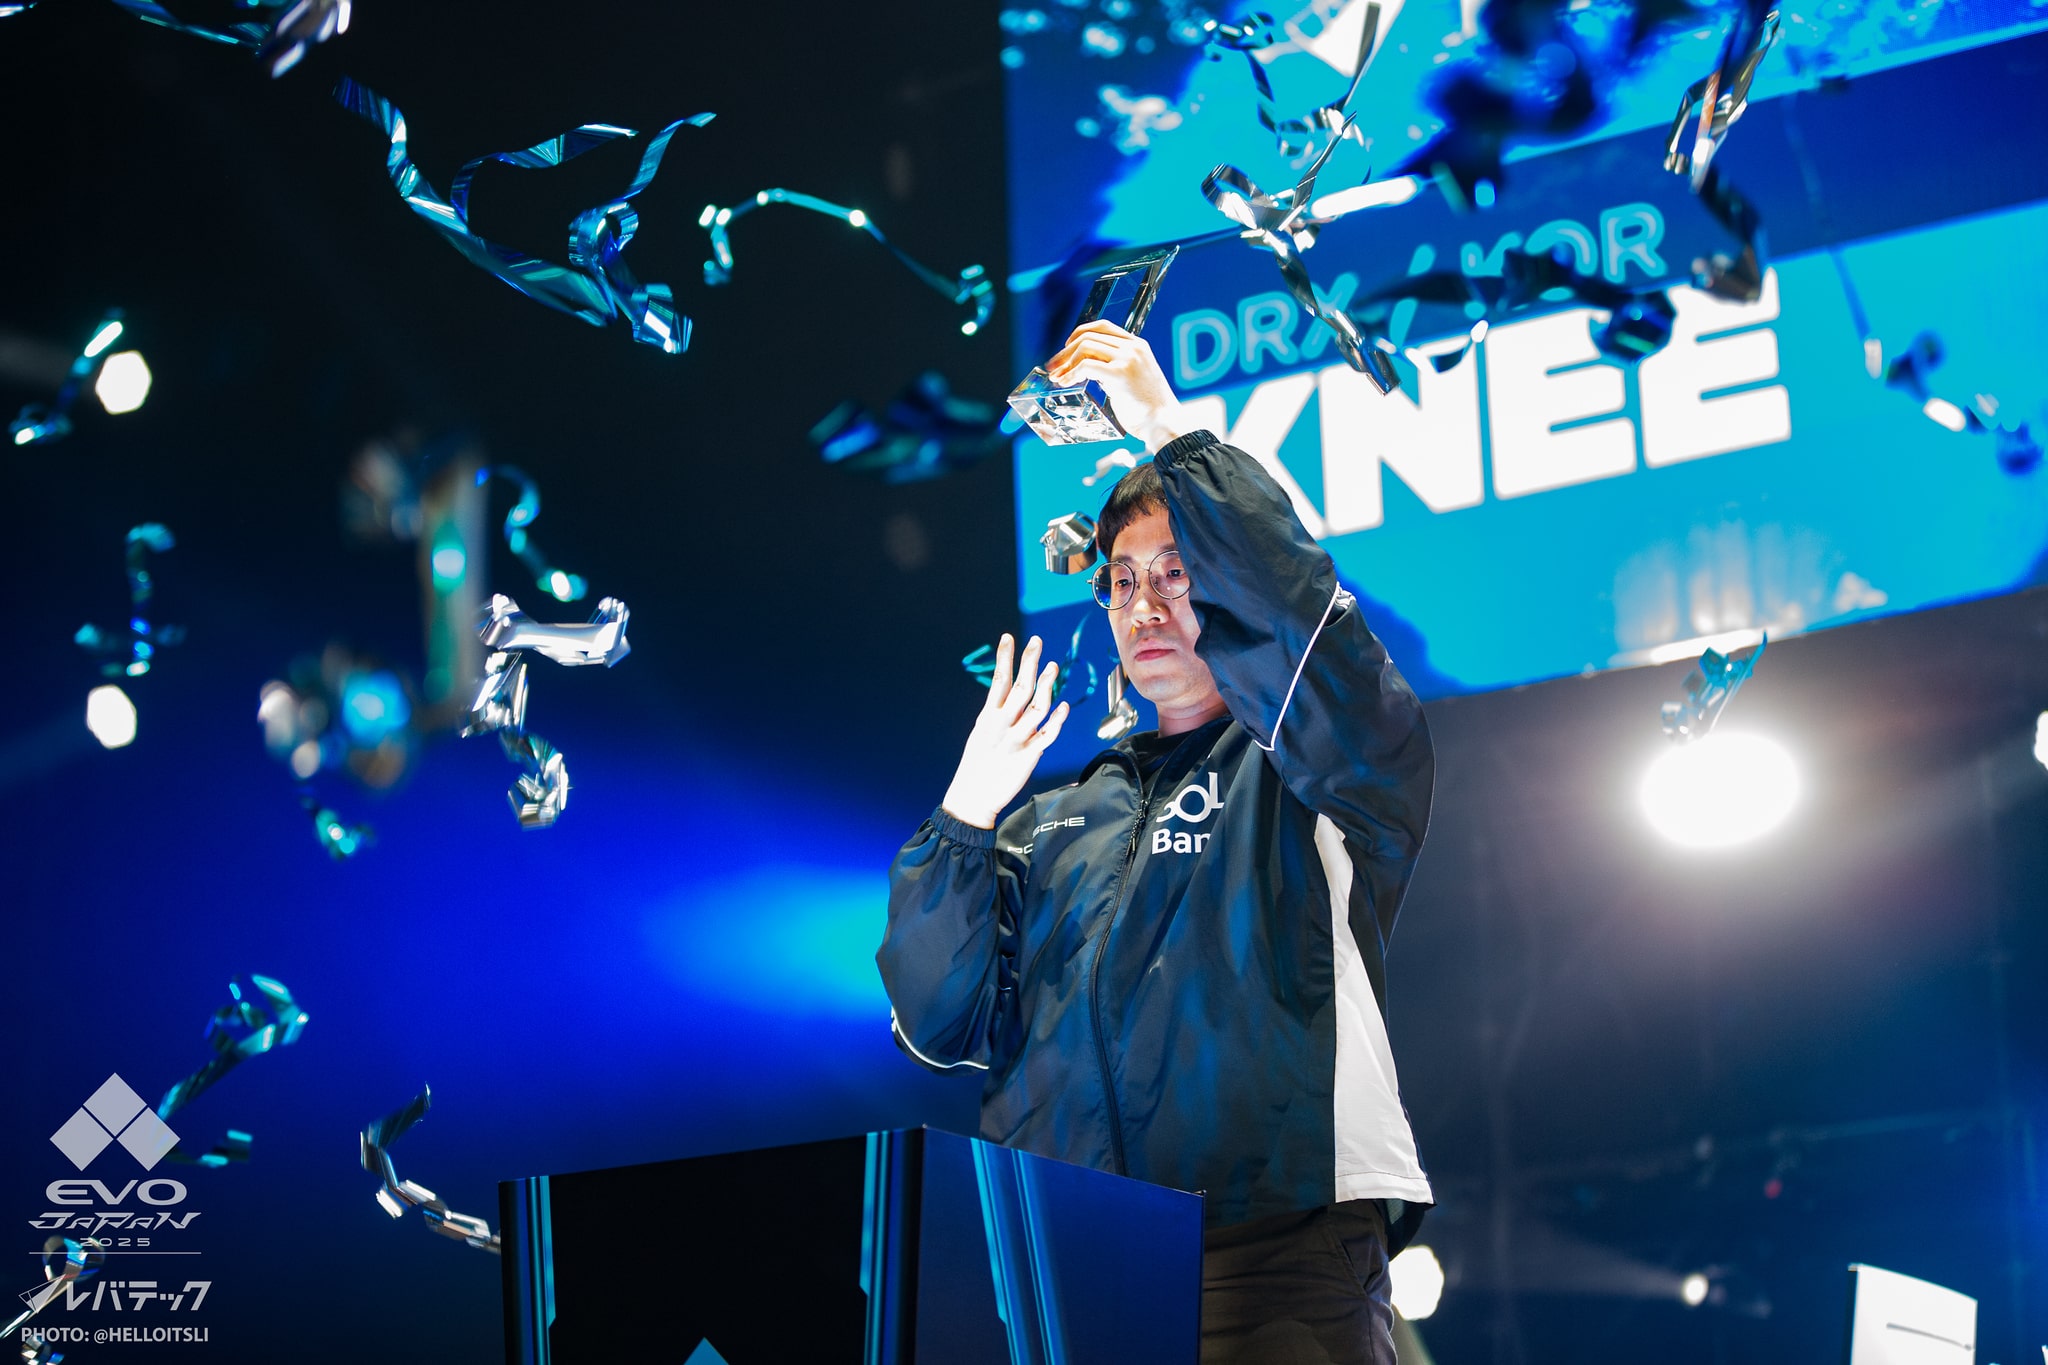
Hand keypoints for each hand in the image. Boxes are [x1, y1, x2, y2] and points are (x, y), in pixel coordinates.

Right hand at [942, 633, 1069, 828]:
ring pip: (1036, 707)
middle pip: (1020, 688)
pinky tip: (1064, 706)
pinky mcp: (1028, 756)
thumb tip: (1014, 697)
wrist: (973, 797)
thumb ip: (999, 715)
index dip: (1004, 658)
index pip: (998, 681)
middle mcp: (1002, 725)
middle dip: (1028, 663)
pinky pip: (1047, 735)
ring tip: (1053, 666)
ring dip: (1046, 686)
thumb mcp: (982, 734)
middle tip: (1037, 641)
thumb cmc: (977, 765)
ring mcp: (1016, 739)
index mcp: (988, 717)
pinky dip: (1057, 720)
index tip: (1009, 637)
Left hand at [1044, 321, 1192, 452]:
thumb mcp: (1133, 378)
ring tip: (1058, 377)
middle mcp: (1133, 347)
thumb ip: (1114, 366)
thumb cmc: (1148, 408)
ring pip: (1085, 346)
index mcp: (1138, 345)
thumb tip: (1087, 366)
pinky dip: (1071, 374)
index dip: (1079, 334)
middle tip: (1054, 366)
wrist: (1163, 422)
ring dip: (1066, 362)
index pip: (1102, 326)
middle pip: (1089, 335)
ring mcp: (1128, 359)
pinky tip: (1065, 383)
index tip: (1067, 348)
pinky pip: (1086, 366)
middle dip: (1066, 351)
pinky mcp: (1120, 374)